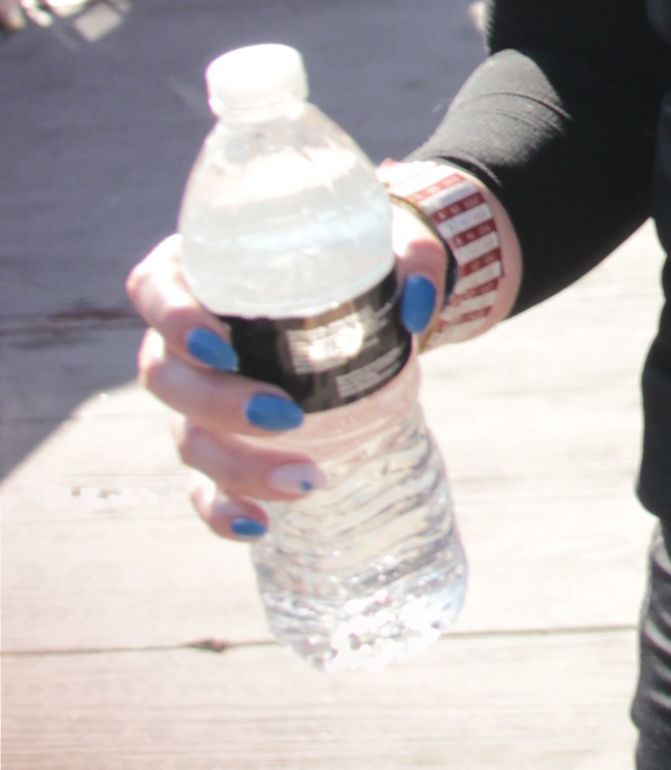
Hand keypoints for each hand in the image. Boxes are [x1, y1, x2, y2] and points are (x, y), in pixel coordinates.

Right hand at [125, 212, 448, 543]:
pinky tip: (258, 524)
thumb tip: (417, 310)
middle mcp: (182, 336)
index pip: (154, 289)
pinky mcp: (218, 441)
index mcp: (200, 270)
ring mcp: (194, 394)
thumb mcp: (390, 245)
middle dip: (216, 405)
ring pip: (185, 436)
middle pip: (164, 376)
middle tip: (286, 417)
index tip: (223, 347)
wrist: (365, 298)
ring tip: (305, 479)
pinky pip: (201, 484)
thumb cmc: (359, 259)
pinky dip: (221, 508)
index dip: (173, 320)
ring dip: (233, 466)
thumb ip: (413, 262)